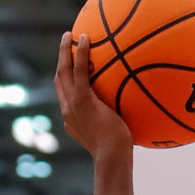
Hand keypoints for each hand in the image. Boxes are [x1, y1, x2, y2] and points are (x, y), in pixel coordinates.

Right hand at [54, 32, 132, 160]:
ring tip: (70, 34)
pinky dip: (80, 54)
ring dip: (65, 51)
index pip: (65, 95)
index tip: (71, 67)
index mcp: (72, 120)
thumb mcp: (115, 138)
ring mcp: (72, 105)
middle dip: (61, 60)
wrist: (112, 159)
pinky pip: (79, 71)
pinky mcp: (82, 100)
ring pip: (63, 72)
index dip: (66, 79)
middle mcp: (67, 110)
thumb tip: (136, 120)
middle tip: (66, 43)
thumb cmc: (119, 154)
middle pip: (59, 80)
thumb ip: (117, 126)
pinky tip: (86, 39)